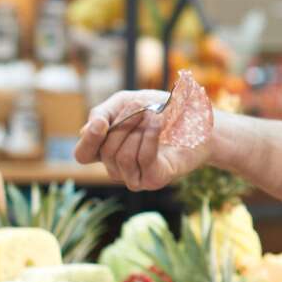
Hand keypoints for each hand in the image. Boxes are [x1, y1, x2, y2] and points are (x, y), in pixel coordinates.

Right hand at [73, 89, 210, 190]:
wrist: (199, 120)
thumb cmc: (162, 110)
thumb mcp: (128, 102)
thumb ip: (104, 113)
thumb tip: (86, 130)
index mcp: (106, 149)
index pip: (83, 155)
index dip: (88, 140)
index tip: (101, 122)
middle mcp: (117, 167)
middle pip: (104, 151)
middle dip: (124, 124)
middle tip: (143, 107)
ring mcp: (135, 177)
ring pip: (122, 157)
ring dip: (139, 129)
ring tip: (155, 114)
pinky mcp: (154, 179)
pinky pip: (143, 159)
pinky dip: (151, 136)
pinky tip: (159, 122)